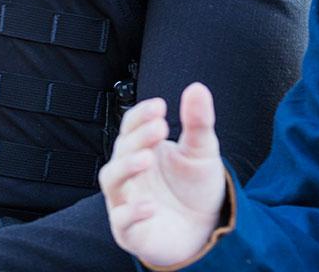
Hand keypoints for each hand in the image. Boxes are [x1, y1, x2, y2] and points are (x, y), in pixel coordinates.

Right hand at [99, 82, 226, 267]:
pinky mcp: (131, 231)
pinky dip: (132, 212)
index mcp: (142, 149)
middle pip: (121, 150)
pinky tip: (150, 205)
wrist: (207, 229)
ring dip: (126, 168)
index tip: (160, 106)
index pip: (130, 126)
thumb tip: (197, 88)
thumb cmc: (195, 189)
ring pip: (111, 181)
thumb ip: (198, 122)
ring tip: (146, 158)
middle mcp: (130, 174)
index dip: (141, 115)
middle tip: (160, 128)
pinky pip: (122, 221)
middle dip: (138, 138)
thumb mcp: (203, 152)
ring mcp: (126, 201)